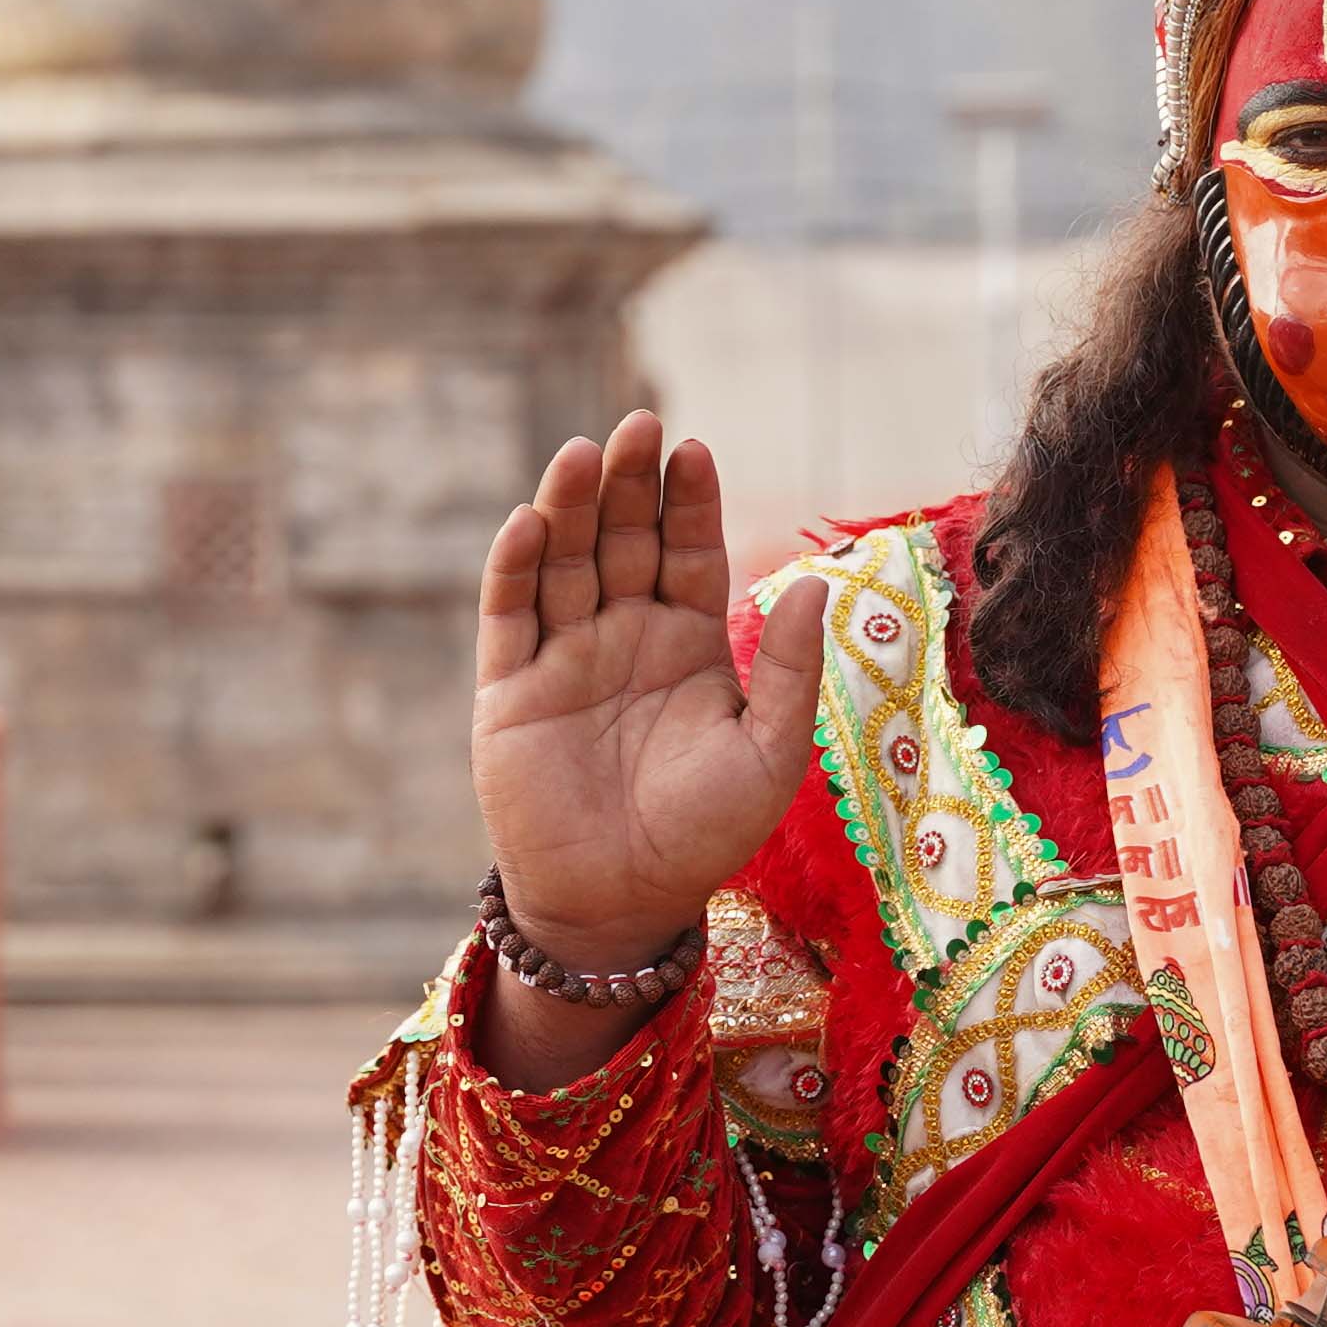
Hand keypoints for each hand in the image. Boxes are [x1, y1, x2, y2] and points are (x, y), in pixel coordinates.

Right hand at [470, 410, 831, 999]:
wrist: (623, 902)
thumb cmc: (704, 834)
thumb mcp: (768, 751)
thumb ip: (786, 668)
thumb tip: (817, 582)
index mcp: (686, 643)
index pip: (686, 551)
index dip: (687, 502)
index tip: (694, 449)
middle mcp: (623, 637)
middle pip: (624, 540)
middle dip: (630, 483)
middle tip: (637, 424)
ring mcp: (563, 658)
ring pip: (564, 563)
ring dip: (572, 506)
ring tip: (583, 452)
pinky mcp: (510, 691)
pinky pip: (509, 617)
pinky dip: (515, 568)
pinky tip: (529, 523)